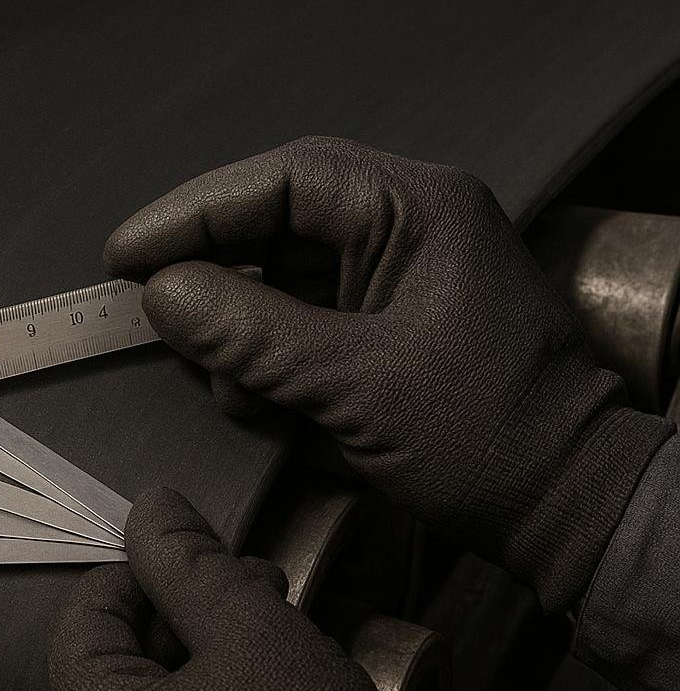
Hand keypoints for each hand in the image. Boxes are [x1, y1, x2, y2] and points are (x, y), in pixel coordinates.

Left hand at [49, 487, 439, 690]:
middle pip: (120, 663)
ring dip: (211, 657)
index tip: (187, 553)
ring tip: (279, 641)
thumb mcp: (254, 637)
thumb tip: (151, 511)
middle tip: (253, 589)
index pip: (81, 623)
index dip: (134, 571)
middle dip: (187, 611)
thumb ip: (192, 565)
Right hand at [104, 137, 671, 610]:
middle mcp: (406, 224)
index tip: (125, 256)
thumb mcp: (355, 387)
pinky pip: (302, 318)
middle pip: (274, 222)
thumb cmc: (485, 438)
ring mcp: (397, 273)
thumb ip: (251, 335)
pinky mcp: (387, 321)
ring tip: (237, 391)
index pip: (282, 180)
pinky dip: (270, 360)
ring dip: (242, 333)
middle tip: (152, 311)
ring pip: (279, 276)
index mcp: (416, 209)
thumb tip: (160, 293)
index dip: (193, 212)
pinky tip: (267, 405)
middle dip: (215, 277)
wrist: (566, 510)